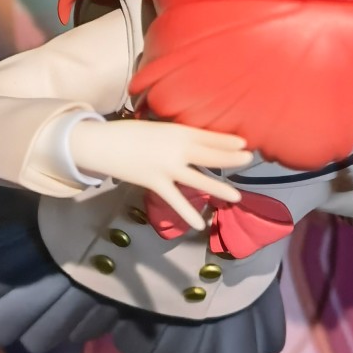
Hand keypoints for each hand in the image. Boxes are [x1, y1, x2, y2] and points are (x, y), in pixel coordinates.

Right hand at [68, 119, 250, 230]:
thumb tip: (194, 145)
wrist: (102, 143)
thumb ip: (175, 136)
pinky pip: (175, 200)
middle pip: (209, 155)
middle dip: (231, 158)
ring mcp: (166, 167)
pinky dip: (187, 213)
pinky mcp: (155, 182)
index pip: (207, 136)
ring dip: (218, 187)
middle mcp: (175, 148)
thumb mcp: (156, 128)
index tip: (245, 142)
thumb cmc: (128, 133)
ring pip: (198, 179)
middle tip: (250, 159)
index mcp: (176, 131)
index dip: (226, 140)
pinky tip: (200, 225)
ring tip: (237, 195)